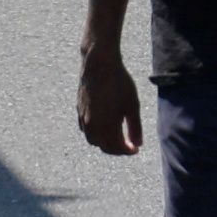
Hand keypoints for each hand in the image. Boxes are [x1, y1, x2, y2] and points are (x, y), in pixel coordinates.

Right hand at [75, 34, 142, 158]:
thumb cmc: (119, 83)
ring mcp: (82, 117)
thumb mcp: (132, 105)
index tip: (136, 149)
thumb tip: (138, 144)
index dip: (126, 151)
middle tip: (128, 145)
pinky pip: (85, 129)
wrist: (99, 65)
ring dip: (105, 142)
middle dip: (116, 148)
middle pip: (102, 145)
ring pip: (92, 139)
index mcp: (104, 126)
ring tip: (117, 137)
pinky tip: (104, 126)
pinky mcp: (78, 109)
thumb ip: (135, 127)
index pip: (114, 148)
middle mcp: (90, 125)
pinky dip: (95, 133)